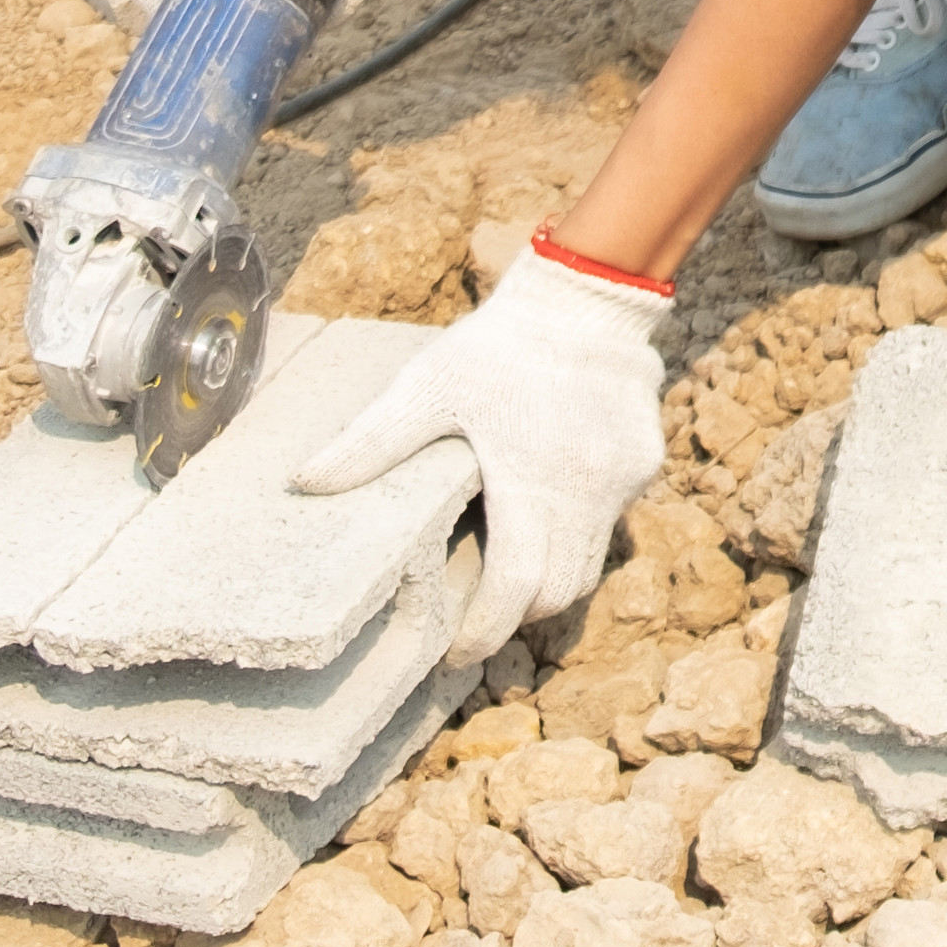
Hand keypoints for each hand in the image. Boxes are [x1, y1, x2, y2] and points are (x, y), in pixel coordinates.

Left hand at [291, 241, 669, 664]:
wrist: (588, 293)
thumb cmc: (500, 344)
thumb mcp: (428, 387)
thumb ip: (371, 442)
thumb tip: (303, 485)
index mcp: (530, 482)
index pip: (516, 588)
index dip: (485, 630)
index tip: (456, 653)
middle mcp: (585, 492)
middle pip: (559, 592)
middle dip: (517, 613)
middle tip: (477, 614)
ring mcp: (621, 480)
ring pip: (590, 563)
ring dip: (551, 578)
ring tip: (510, 571)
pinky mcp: (643, 462)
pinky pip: (611, 518)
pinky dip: (578, 528)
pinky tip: (549, 500)